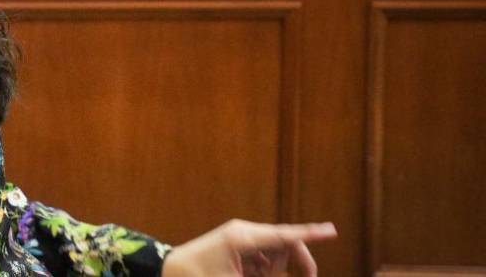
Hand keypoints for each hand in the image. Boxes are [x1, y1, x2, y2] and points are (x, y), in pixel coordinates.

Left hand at [162, 220, 336, 276]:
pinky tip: (248, 275)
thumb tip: (288, 275)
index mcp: (243, 238)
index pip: (284, 236)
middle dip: (297, 263)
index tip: (331, 231)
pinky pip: (262, 257)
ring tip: (250, 276)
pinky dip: (265, 270)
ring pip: (275, 253)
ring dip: (276, 270)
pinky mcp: (237, 245)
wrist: (170, 270)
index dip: (310, 234)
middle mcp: (244, 232)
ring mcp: (241, 237)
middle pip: (285, 244)